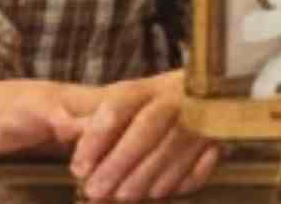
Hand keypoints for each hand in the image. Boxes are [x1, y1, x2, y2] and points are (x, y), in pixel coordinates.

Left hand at [65, 71, 223, 200]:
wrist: (207, 93)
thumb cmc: (152, 104)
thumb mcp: (122, 102)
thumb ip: (90, 117)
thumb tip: (59, 126)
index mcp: (143, 88)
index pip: (116, 108)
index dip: (95, 139)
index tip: (78, 167)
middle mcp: (172, 99)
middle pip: (145, 130)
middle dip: (119, 164)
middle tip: (95, 190)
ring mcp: (200, 117)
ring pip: (172, 148)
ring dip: (145, 177)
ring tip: (122, 196)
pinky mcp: (220, 137)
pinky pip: (201, 161)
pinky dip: (179, 180)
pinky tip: (157, 193)